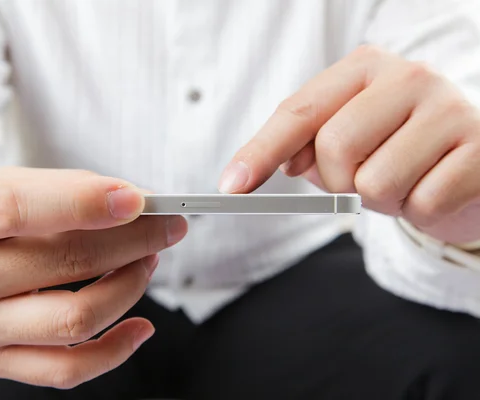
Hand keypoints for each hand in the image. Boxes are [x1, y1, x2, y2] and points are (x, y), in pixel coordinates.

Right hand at [0, 167, 187, 387]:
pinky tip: (140, 326)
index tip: (137, 198)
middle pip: (67, 263)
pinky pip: (65, 371)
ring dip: (130, 287)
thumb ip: (52, 188)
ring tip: (146, 260)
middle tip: (167, 224)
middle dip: (136, 240)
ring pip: (76, 320)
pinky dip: (115, 351)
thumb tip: (124, 199)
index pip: (21, 211)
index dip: (86, 204)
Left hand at [219, 45, 479, 243]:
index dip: (260, 152)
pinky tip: (436, 188)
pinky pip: (424, 203)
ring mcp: (449, 109)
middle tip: (364, 181)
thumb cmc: (398, 151)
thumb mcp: (349, 142)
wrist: (472, 162)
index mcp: (365, 68)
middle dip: (340, 182)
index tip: (230, 186)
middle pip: (335, 147)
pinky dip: (420, 210)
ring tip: (406, 182)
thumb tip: (283, 164)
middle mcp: (408, 77)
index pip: (299, 112)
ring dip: (383, 200)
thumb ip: (309, 147)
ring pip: (376, 182)